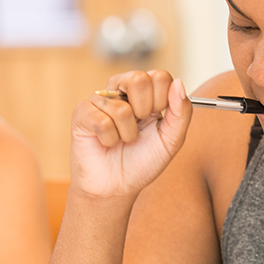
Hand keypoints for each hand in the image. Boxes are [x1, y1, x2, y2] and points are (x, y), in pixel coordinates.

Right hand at [70, 70, 191, 197]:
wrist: (117, 187)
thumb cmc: (142, 162)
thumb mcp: (171, 140)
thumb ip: (181, 112)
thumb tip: (178, 83)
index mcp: (145, 93)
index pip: (160, 76)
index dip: (163, 100)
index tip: (157, 118)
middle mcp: (122, 91)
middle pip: (138, 79)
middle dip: (144, 111)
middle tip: (139, 126)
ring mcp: (100, 100)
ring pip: (121, 108)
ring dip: (127, 134)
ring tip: (121, 140)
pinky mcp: (82, 113)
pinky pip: (102, 121)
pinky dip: (109, 139)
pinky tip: (105, 142)